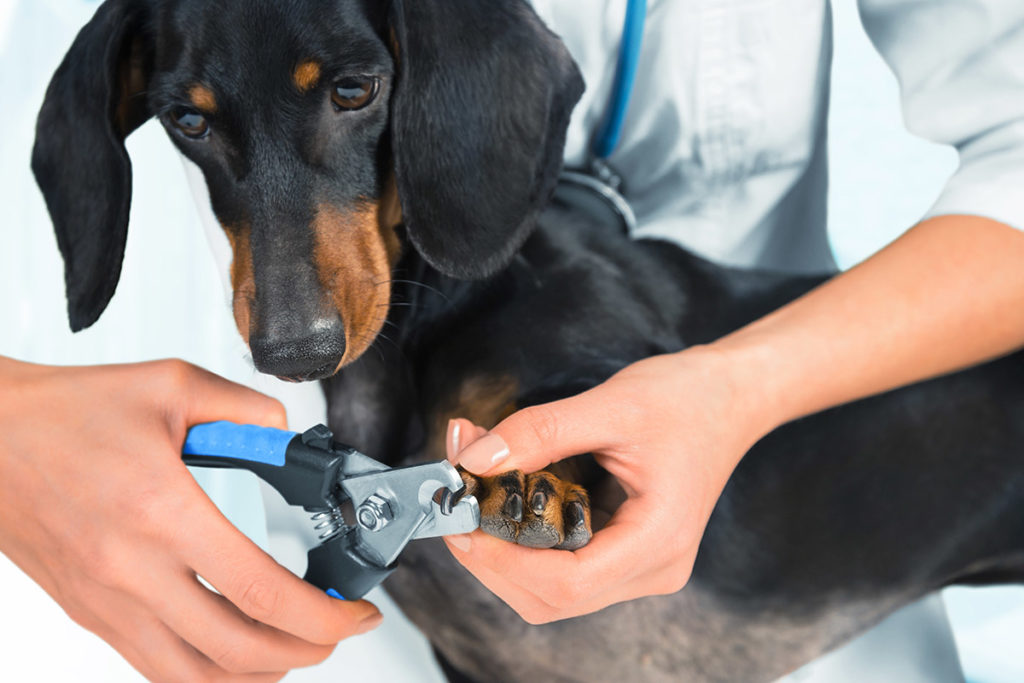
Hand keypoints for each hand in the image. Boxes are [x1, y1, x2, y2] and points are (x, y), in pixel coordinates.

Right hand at [0, 358, 380, 680]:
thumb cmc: (67, 413)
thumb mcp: (172, 386)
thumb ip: (244, 409)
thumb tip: (286, 435)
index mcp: (163, 512)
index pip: (262, 592)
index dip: (324, 615)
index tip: (355, 612)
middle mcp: (133, 571)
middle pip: (239, 651)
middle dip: (308, 650)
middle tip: (337, 629)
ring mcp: (108, 603)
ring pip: (197, 678)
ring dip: (261, 672)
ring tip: (296, 645)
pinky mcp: (91, 613)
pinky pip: (156, 669)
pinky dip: (208, 675)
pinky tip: (235, 652)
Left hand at [444, 347, 770, 623]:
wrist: (731, 395)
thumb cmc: (688, 398)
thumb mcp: (611, 404)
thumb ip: (539, 433)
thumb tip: (475, 459)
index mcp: (658, 541)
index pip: (566, 583)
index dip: (503, 561)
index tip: (463, 520)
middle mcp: (653, 568)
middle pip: (552, 598)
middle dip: (494, 558)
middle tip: (460, 504)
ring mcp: (641, 566)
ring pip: (552, 591)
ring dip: (505, 551)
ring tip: (480, 494)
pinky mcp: (626, 553)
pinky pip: (564, 566)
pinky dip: (525, 542)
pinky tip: (508, 501)